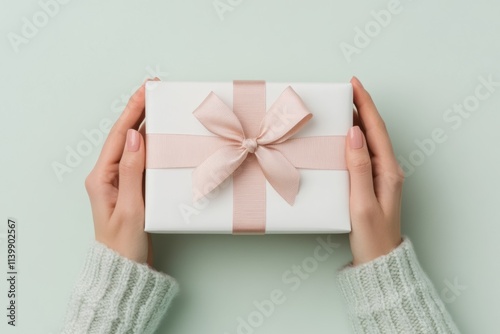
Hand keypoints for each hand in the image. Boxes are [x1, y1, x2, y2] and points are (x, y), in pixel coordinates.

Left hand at [84, 80, 154, 265]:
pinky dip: (152, 144)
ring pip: (134, 145)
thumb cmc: (124, 244)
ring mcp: (121, 181)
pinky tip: (161, 134)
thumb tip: (135, 137)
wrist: (125, 268)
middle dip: (138, 110)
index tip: (145, 91)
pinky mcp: (133, 188)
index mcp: (102, 177)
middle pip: (124, 136)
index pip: (119, 137)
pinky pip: (142, 159)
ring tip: (158, 105)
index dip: (132, 111)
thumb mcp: (129, 208)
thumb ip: (132, 172)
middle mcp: (109, 175)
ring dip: (145, 123)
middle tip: (153, 89)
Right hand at [346, 77, 403, 265]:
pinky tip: (341, 138)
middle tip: (344, 90)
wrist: (378, 260)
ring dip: (356, 121)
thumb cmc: (372, 236)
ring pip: (367, 141)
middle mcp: (386, 169)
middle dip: (360, 107)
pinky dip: (351, 140)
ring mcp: (378, 176)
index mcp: (387, 170)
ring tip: (341, 107)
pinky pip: (361, 154)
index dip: (365, 105)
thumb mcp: (362, 203)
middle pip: (373, 131)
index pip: (376, 130)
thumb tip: (354, 134)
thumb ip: (358, 168)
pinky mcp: (369, 183)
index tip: (354, 84)